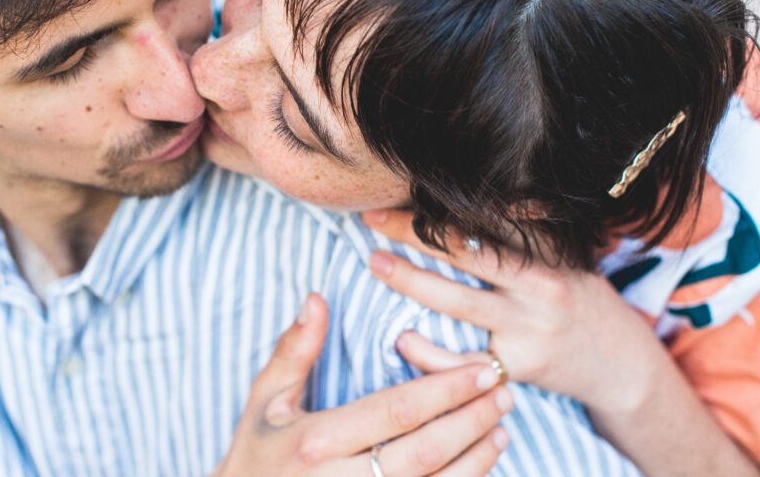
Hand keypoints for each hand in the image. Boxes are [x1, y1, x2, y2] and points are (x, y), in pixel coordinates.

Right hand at [214, 293, 511, 476]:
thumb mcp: (264, 403)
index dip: (445, 389)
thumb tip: (317, 298)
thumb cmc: (255, 458)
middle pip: (426, 448)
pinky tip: (482, 463)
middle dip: (472, 418)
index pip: (396, 410)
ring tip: (501, 423)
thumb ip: (294, 352)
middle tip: (504, 390)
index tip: (480, 369)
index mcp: (317, 441)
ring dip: (477, 455)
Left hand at [363, 210, 664, 415]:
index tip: (402, 188)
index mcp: (547, 251)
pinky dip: (428, 353)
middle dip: (413, 232)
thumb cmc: (576, 298)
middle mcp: (540, 285)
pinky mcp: (519, 367)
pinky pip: (463, 361)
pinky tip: (401, 339)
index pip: (488, 217)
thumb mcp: (564, 256)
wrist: (620, 364)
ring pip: (458, 302)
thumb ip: (526, 228)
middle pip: (466, 251)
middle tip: (371, 218)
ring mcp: (529, 327)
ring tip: (376, 263)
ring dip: (410, 280)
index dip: (442, 202)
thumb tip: (478, 186)